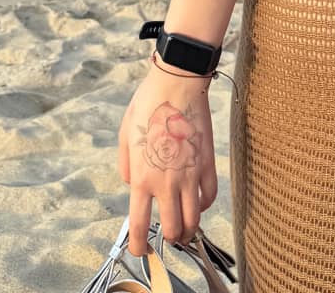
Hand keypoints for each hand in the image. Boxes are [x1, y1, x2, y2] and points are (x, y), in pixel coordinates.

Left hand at [118, 56, 217, 257]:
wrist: (177, 84)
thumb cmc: (147, 105)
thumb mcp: (124, 134)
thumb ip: (126, 166)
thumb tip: (131, 182)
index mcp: (142, 177)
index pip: (140, 225)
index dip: (139, 246)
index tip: (140, 250)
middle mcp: (166, 182)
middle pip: (174, 230)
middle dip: (170, 239)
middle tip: (168, 235)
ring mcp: (190, 175)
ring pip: (194, 220)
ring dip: (189, 230)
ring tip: (185, 229)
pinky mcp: (207, 164)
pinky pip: (210, 196)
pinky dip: (204, 205)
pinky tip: (198, 201)